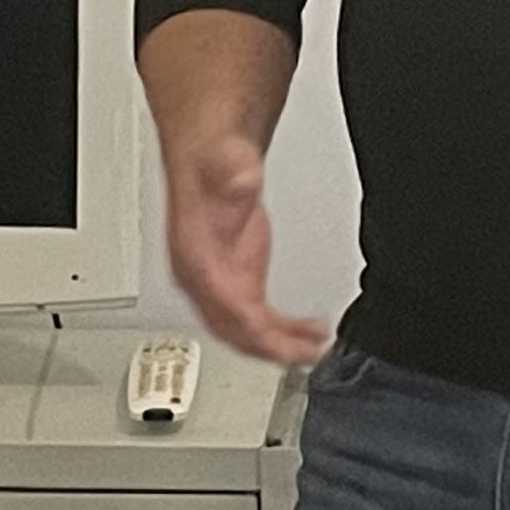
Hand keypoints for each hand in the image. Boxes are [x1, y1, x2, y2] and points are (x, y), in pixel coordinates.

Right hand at [163, 131, 328, 366]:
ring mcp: (219, 281)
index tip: (283, 347)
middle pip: (233, 331)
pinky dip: (280, 330)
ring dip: (278, 346)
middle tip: (307, 357)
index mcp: (196, 258)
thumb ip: (234, 172)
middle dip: (270, 350)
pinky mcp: (237, 279)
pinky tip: (306, 331)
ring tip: (314, 349)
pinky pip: (255, 318)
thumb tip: (240, 180)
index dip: (254, 332)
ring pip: (243, 332)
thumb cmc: (216, 159)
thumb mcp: (227, 160)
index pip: (224, 307)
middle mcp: (202, 277)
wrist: (211, 152)